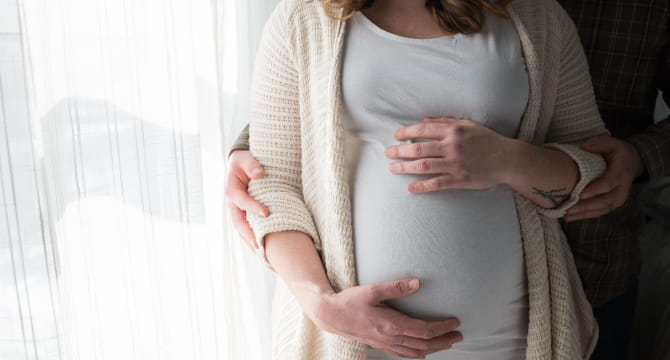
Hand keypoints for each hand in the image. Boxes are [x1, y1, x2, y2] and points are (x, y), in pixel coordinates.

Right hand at [225, 150, 268, 249]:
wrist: (241, 165)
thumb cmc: (244, 161)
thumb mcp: (246, 158)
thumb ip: (252, 164)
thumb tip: (259, 173)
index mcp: (231, 189)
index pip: (240, 200)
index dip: (251, 206)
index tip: (266, 212)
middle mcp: (232, 203)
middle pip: (237, 221)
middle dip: (247, 234)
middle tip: (259, 244)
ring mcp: (236, 211)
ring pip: (241, 228)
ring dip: (249, 240)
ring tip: (261, 252)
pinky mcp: (243, 214)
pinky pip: (246, 228)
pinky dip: (252, 238)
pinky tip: (262, 248)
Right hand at [311, 279, 462, 358]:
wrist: (331, 316)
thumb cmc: (350, 301)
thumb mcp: (373, 289)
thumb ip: (397, 287)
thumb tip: (418, 283)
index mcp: (391, 325)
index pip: (424, 331)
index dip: (442, 328)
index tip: (455, 322)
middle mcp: (390, 338)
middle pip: (424, 345)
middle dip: (444, 341)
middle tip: (459, 336)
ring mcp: (385, 344)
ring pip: (415, 352)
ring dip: (434, 349)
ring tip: (446, 343)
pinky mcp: (380, 345)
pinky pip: (403, 354)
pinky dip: (417, 354)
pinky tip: (422, 352)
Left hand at [384, 117, 513, 192]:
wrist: (507, 159)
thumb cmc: (487, 140)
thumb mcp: (468, 125)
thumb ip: (445, 122)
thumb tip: (424, 121)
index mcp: (453, 131)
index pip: (423, 130)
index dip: (406, 132)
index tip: (395, 136)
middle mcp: (452, 146)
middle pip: (418, 148)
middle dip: (399, 151)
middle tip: (387, 153)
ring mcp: (455, 164)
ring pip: (423, 165)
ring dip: (404, 167)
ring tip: (392, 168)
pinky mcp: (459, 179)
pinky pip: (436, 183)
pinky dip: (422, 186)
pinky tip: (410, 188)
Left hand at [564, 136, 645, 220]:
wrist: (633, 163)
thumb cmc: (619, 153)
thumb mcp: (613, 143)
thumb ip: (599, 143)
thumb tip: (584, 146)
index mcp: (620, 174)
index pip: (607, 184)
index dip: (594, 190)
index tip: (580, 195)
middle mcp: (621, 189)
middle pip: (603, 201)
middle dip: (585, 207)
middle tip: (568, 210)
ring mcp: (617, 199)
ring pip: (601, 210)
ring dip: (583, 214)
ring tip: (566, 216)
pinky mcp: (612, 204)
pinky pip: (599, 212)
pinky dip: (585, 216)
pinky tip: (571, 217)